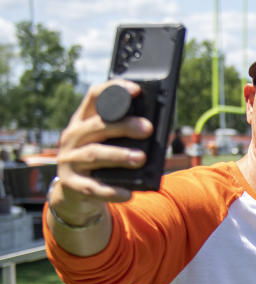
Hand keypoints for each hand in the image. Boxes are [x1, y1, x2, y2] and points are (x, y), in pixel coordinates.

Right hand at [51, 79, 151, 220]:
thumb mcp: (109, 142)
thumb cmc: (102, 161)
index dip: (114, 90)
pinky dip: (111, 190)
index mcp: (83, 120)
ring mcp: (69, 160)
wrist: (76, 193)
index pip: (95, 97)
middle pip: (97, 126)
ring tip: (140, 158)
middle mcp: (72, 137)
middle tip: (148, 129)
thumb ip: (125, 133)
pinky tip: (128, 193)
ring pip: (94, 154)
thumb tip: (157, 130)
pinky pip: (93, 188)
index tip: (136, 90)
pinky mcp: (71, 184)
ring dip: (119, 155)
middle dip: (124, 126)